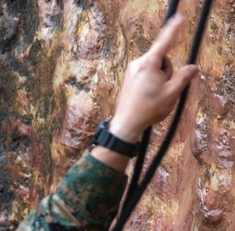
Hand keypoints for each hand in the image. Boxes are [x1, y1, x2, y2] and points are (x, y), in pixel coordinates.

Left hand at [109, 15, 199, 142]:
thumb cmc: (148, 109)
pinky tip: (148, 96)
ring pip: (155, 68)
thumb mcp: (172, 93)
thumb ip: (184, 77)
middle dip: (167, 71)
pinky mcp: (129, 78)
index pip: (164, 42)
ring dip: (159, 78)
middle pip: (162, 59)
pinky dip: (151, 82)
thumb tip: (193, 68)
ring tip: (153, 94)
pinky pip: (147, 74)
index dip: (174, 30)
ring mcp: (131, 71)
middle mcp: (137, 64)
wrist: (126, 124)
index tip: (179, 18)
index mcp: (148, 64)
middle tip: (162, 89)